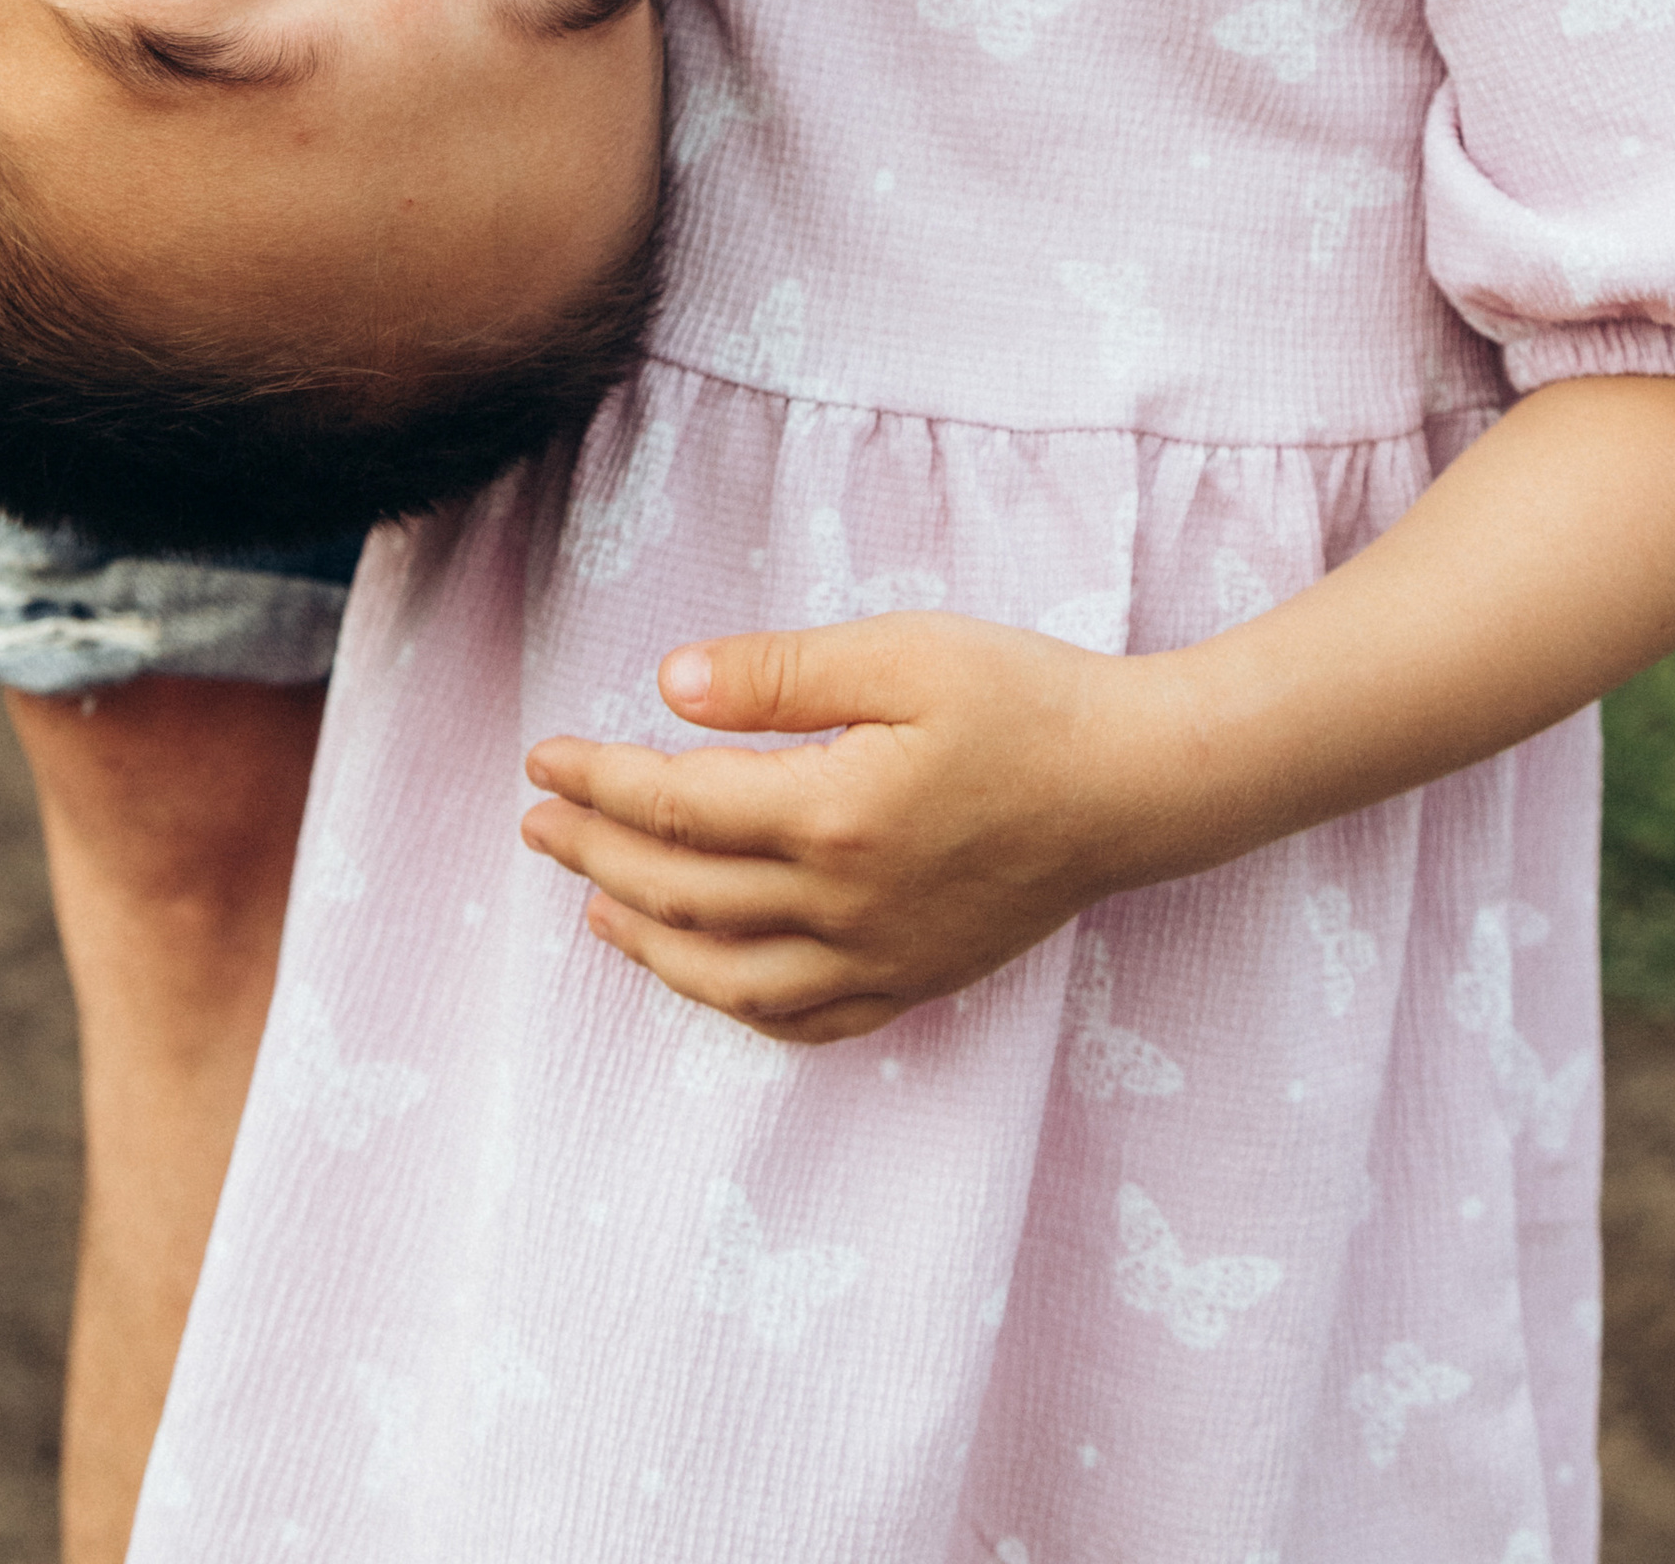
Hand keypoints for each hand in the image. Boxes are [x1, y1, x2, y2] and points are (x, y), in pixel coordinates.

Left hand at [521, 612, 1156, 1044]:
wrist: (1138, 784)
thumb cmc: (1026, 699)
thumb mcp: (902, 653)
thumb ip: (779, 675)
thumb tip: (669, 686)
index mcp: (833, 814)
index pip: (676, 805)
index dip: (597, 782)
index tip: (543, 757)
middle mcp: (847, 905)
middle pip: (684, 892)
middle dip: (595, 855)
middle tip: (536, 823)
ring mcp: (884, 956)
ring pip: (730, 978)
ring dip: (648, 942)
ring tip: (593, 903)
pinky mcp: (919, 978)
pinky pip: (806, 1020)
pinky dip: (736, 1003)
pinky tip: (705, 972)